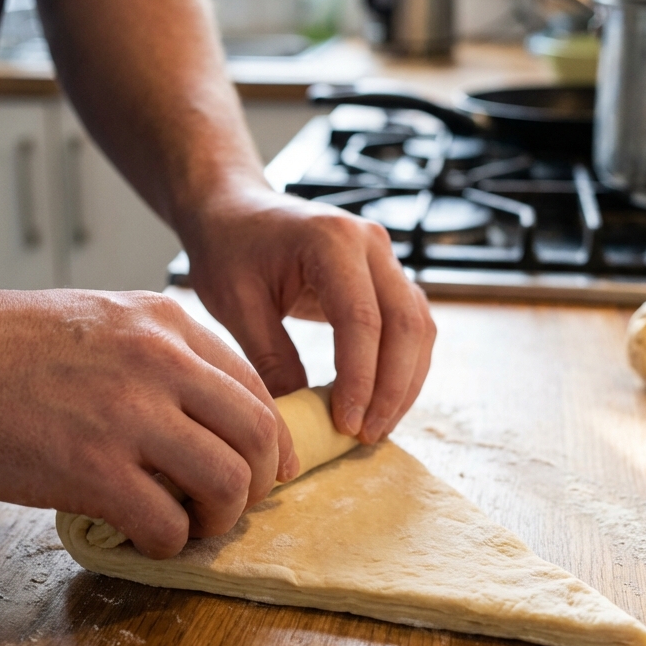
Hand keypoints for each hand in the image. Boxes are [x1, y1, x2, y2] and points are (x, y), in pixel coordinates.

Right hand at [0, 288, 296, 556]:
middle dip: (257, 483)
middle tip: (230, 505)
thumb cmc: (6, 344)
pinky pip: (167, 524)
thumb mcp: (103, 320)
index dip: (270, 441)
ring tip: (188, 524)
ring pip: (228, 482)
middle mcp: (161, 362)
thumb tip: (203, 417)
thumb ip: (161, 357)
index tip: (264, 470)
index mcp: (167, 322)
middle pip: (257, 435)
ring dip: (219, 518)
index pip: (255, 388)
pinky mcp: (92, 469)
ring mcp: (129, 414)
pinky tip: (145, 539)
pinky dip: (168, 545)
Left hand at [182, 187, 435, 442]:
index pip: (362, 320)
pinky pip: (410, 324)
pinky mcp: (386, 274)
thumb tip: (299, 424)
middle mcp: (369, 243)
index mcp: (330, 241)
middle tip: (366, 435)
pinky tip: (379, 400)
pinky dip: (402, 365)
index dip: (361, 379)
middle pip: (405, 324)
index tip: (347, 425)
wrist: (234, 210)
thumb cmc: (227, 249)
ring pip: (418, 327)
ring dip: (404, 381)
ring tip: (375, 427)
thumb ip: (271, 360)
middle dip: (392, 388)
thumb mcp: (236, 305)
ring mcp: (384, 256)